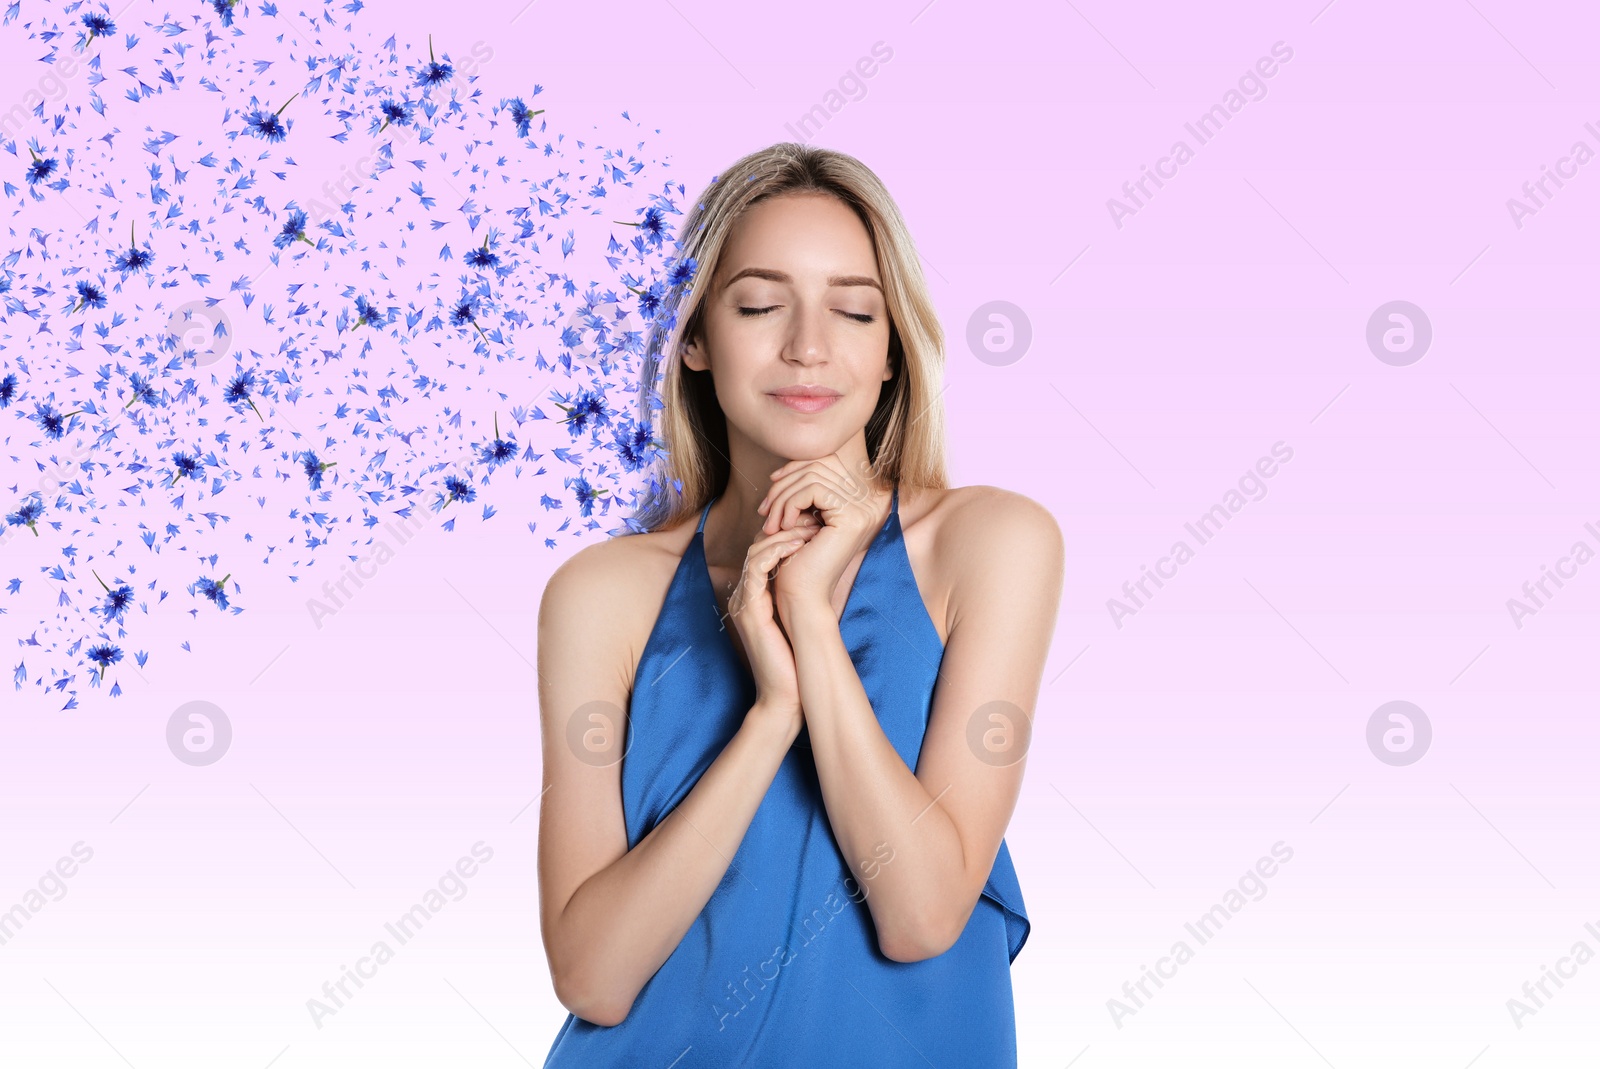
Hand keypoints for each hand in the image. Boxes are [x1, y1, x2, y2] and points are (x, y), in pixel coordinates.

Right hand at [725, 512, 822, 736]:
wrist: (786, 695)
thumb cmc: (798, 662)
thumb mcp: (801, 620)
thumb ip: (803, 597)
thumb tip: (826, 572)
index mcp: (754, 598)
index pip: (764, 553)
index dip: (787, 535)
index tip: (814, 527)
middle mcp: (744, 597)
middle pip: (757, 547)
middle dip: (785, 529)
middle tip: (812, 520)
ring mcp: (743, 603)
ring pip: (755, 552)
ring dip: (783, 536)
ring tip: (809, 529)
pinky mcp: (748, 610)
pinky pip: (757, 568)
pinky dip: (777, 552)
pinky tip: (798, 547)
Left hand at [757, 456, 887, 624]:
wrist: (802, 598)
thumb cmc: (797, 561)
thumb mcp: (800, 517)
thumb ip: (801, 490)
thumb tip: (788, 464)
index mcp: (859, 500)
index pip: (827, 461)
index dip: (795, 468)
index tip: (772, 486)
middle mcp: (868, 502)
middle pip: (818, 465)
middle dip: (784, 485)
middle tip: (765, 511)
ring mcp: (863, 509)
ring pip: (812, 476)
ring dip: (782, 498)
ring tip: (770, 523)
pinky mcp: (851, 518)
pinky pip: (812, 490)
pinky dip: (789, 504)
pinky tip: (782, 526)